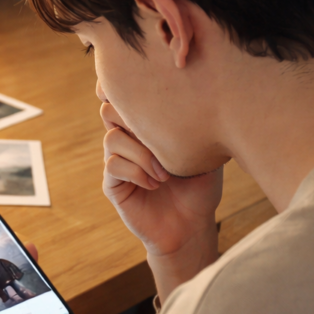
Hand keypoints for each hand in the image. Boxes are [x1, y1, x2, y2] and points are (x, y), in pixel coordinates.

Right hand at [101, 100, 222, 295]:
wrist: (192, 226)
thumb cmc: (201, 187)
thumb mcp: (204, 151)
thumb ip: (194, 124)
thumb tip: (202, 93)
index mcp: (146, 126)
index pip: (124, 96)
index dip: (125, 87)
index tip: (148, 92)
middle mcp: (127, 139)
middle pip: (109, 109)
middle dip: (134, 118)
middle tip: (159, 134)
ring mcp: (118, 160)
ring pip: (112, 138)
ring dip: (141, 153)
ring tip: (165, 173)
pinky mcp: (113, 184)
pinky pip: (114, 165)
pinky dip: (136, 172)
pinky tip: (155, 184)